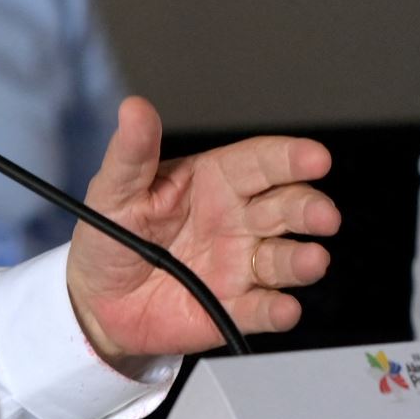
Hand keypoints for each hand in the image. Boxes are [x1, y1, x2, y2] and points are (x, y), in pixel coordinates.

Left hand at [66, 96, 338, 366]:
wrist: (97, 297)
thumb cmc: (112, 233)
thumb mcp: (114, 189)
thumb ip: (132, 153)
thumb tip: (135, 108)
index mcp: (213, 181)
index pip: (259, 163)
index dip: (289, 158)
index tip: (315, 157)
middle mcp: (238, 221)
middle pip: (286, 208)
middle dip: (309, 209)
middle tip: (322, 214)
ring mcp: (240, 265)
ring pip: (284, 259)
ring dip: (302, 260)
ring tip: (310, 259)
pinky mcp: (234, 309)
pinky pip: (261, 310)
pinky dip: (276, 310)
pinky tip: (282, 307)